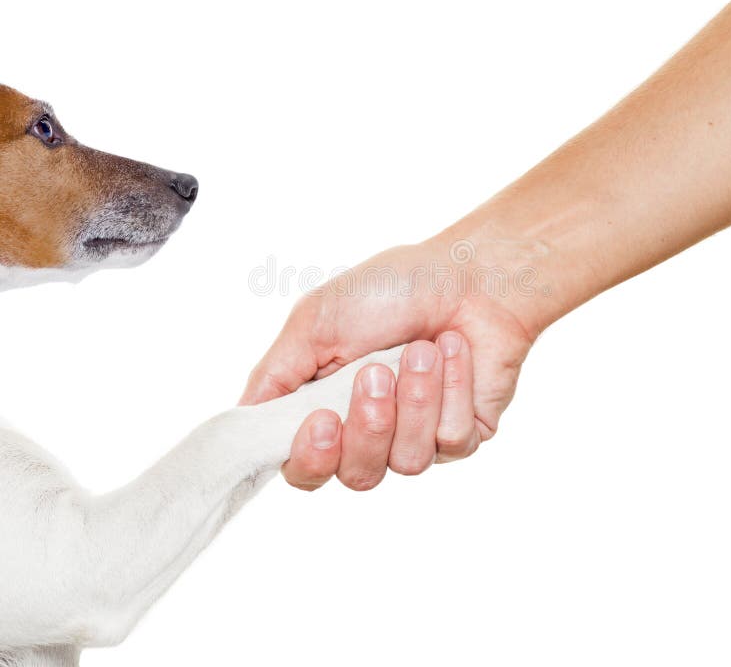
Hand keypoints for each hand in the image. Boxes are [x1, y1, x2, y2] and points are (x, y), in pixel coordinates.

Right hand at [240, 232, 543, 489]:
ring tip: (422, 349)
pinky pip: (451, 441)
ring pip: (406, 462)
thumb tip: (241, 423)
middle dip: (369, 423)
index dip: (312, 458)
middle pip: (356, 474)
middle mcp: (370, 431)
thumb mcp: (316, 321)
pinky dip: (452, 389)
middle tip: (378, 371)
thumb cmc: (390, 289)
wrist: (469, 274)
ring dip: (415, 399)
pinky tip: (453, 351)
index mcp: (325, 406)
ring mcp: (417, 437)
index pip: (305, 468)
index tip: (324, 420)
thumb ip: (275, 375)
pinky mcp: (461, 435)